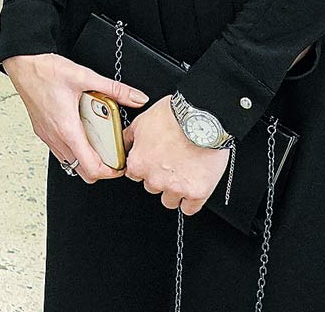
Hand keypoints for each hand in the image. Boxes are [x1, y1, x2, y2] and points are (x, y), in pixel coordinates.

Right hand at [1, 53, 148, 183]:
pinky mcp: (42, 131)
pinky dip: (75, 150)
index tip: (120, 164)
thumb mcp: (85, 77)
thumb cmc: (44, 70)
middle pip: (82, 171)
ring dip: (86, 160)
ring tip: (98, 143)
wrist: (22, 63)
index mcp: (67, 128)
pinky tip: (81, 132)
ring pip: (70, 163)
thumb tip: (136, 98)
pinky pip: (61, 152)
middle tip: (112, 155)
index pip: (91, 167)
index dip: (110, 172)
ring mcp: (47, 136)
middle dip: (101, 169)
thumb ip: (114, 89)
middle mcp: (55, 136)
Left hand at [122, 99, 230, 214]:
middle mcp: (154, 179)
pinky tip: (193, 188)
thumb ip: (128, 139)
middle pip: (152, 187)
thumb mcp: (141, 122)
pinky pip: (189, 208)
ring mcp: (176, 188)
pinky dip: (191, 201)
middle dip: (159, 177)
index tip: (154, 161)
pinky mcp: (197, 192)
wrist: (203, 117)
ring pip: (169, 200)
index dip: (145, 167)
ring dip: (174, 190)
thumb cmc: (174, 116)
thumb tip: (121, 146)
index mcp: (138, 163)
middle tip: (172, 162)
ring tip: (185, 172)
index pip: (134, 175)